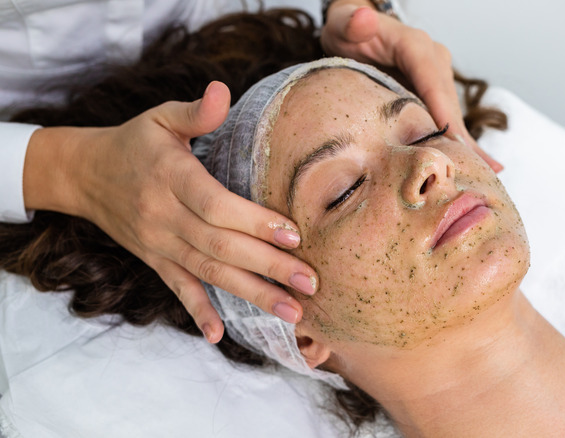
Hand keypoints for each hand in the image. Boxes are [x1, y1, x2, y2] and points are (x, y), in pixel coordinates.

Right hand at [23, 82, 316, 342]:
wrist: (84, 174)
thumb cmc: (135, 142)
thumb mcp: (160, 117)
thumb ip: (195, 111)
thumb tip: (223, 90)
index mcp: (171, 178)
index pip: (216, 205)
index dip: (254, 222)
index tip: (294, 235)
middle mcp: (164, 216)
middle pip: (220, 247)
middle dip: (268, 267)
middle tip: (310, 283)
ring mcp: (158, 244)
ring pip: (208, 274)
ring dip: (252, 295)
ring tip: (292, 313)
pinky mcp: (155, 261)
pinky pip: (177, 290)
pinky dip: (198, 313)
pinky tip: (220, 335)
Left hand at [321, 2, 502, 171]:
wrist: (353, 31)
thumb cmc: (347, 30)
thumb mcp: (342, 25)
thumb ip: (350, 23)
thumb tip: (362, 19)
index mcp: (415, 46)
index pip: (432, 81)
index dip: (443, 111)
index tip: (452, 140)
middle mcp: (434, 61)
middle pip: (449, 104)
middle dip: (460, 138)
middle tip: (470, 171)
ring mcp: (437, 78)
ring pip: (453, 114)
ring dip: (465, 145)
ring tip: (483, 175)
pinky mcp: (435, 94)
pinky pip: (450, 119)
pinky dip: (463, 142)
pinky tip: (485, 165)